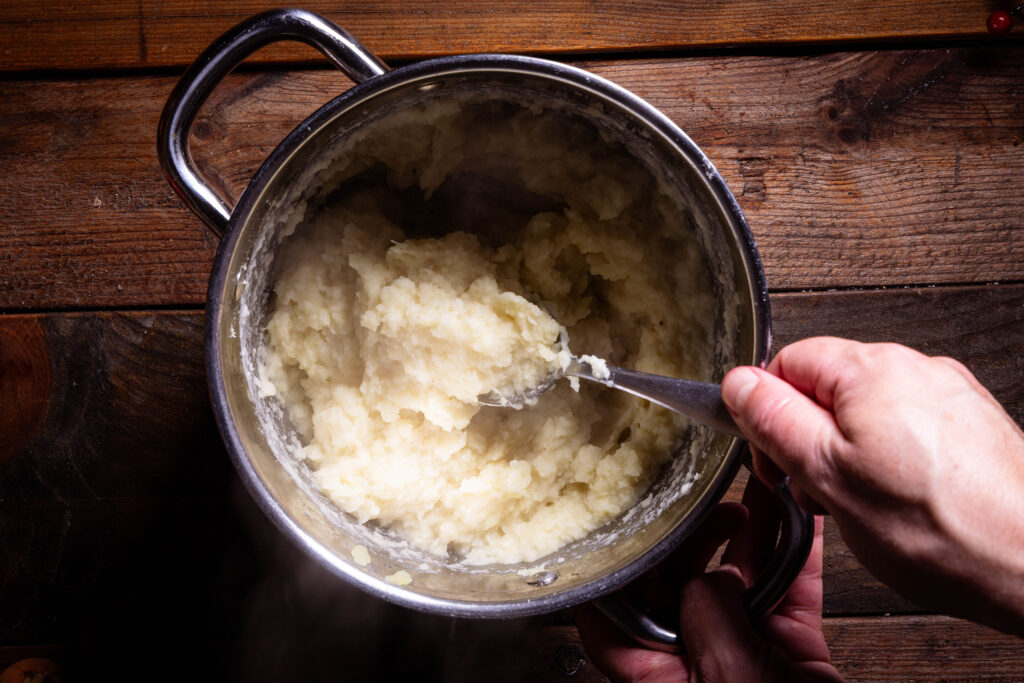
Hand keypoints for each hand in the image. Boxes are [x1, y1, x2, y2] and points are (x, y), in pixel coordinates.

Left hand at [575, 477, 843, 681]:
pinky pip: (788, 595)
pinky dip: (795, 557)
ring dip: (749, 535)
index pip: (610, 618)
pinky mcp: (789, 654)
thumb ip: (709, 620)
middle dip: (691, 537)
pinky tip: (799, 522)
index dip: (611, 567)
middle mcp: (695, 662)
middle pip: (676, 585)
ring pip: (736, 581)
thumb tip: (707, 576)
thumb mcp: (732, 678)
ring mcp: (743, 655)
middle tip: (708, 505)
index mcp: (659, 676)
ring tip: (756, 497)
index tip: (620, 521)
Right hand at [722, 337, 1023, 635]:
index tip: (772, 456)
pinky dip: (891, 462)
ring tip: (862, 504)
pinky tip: (900, 503)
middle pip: (827, 387)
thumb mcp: (826, 474)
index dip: (767, 412)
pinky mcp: (971, 427)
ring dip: (848, 455)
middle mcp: (915, 369)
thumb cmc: (942, 528)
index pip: (787, 361)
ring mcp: (948, 396)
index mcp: (872, 369)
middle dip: (809, 438)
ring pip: (867, 413)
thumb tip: (737, 383)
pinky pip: (907, 431)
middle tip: (815, 490)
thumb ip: (773, 420)